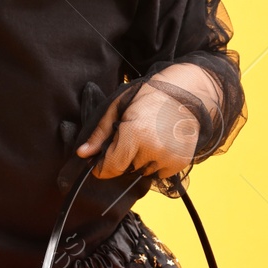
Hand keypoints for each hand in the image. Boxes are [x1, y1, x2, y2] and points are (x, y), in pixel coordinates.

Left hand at [75, 63, 216, 180]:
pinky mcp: (180, 163)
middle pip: (126, 170)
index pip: (110, 167)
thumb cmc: (149, 96)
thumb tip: (82, 154)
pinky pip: (159, 173)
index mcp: (134, 135)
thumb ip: (100, 134)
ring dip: (140, 161)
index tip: (100, 162)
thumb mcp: (118, 108)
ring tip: (147, 138)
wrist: (185, 93)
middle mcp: (153, 150)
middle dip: (122, 158)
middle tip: (130, 138)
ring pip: (143, 172)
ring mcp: (168, 158)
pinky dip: (155, 163)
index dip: (101, 167)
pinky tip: (159, 144)